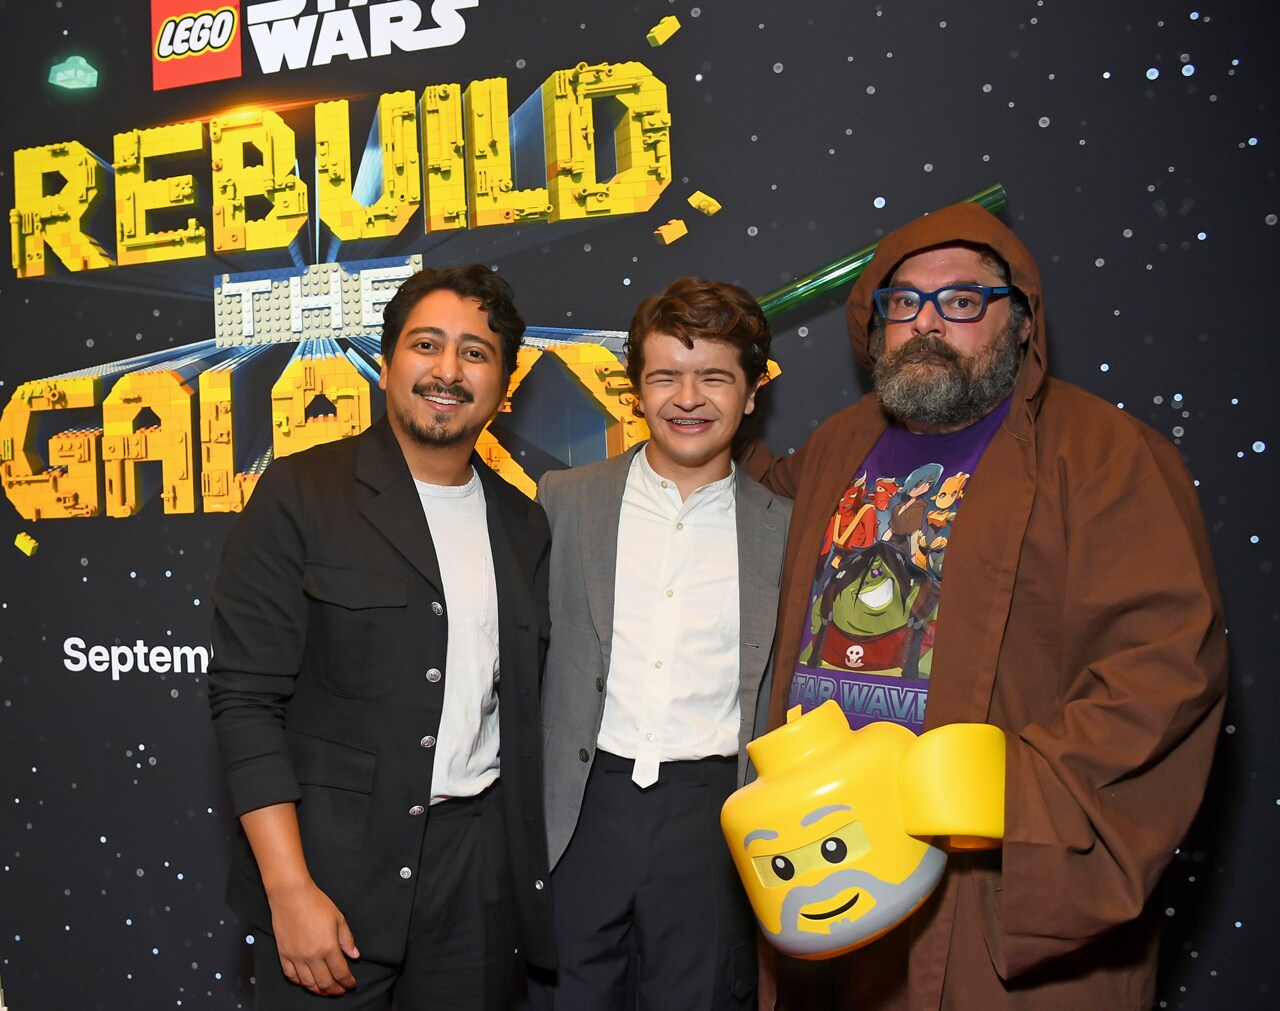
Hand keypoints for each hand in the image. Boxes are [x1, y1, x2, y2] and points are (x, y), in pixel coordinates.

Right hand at [267, 879, 359, 995]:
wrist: (291, 895)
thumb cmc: (316, 903)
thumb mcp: (338, 918)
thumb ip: (347, 939)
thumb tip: (355, 955)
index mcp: (328, 947)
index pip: (340, 972)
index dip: (348, 982)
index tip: (351, 984)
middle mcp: (312, 956)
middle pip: (325, 982)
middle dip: (335, 990)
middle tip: (341, 990)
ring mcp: (296, 957)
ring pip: (308, 983)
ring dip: (319, 990)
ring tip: (326, 990)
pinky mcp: (283, 954)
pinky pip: (291, 976)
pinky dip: (300, 983)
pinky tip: (307, 982)